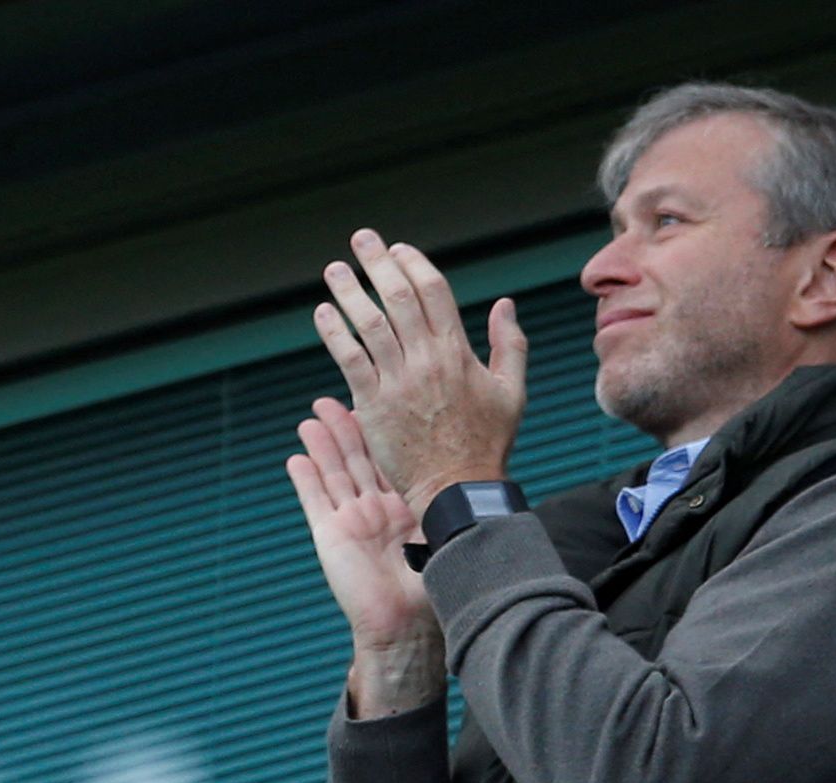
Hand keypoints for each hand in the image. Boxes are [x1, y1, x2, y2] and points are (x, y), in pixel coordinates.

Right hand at [286, 399, 444, 716]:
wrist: (406, 627)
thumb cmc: (433, 587)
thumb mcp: (445, 538)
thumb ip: (448, 508)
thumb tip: (479, 482)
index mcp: (407, 508)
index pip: (392, 459)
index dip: (383, 430)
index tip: (378, 401)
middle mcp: (378, 511)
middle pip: (358, 459)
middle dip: (344, 428)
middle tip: (332, 398)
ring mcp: (352, 522)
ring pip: (334, 474)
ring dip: (321, 445)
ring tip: (311, 416)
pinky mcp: (330, 537)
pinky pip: (314, 501)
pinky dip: (305, 479)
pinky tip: (295, 456)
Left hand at [314, 229, 527, 511]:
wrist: (459, 489)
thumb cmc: (487, 443)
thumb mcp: (513, 391)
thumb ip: (511, 344)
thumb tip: (505, 304)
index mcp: (459, 352)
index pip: (433, 291)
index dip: (412, 264)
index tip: (397, 250)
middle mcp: (428, 361)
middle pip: (398, 298)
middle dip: (377, 263)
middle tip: (360, 239)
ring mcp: (398, 383)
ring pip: (369, 324)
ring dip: (349, 292)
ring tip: (335, 270)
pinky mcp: (374, 406)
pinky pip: (349, 360)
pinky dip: (334, 333)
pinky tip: (323, 313)